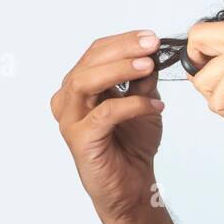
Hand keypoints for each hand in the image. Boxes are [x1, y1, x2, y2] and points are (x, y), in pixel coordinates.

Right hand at [50, 30, 163, 223]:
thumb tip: (151, 52)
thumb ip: (142, 80)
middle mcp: (68, 101)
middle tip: (151, 45)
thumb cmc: (132, 146)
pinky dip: (132, 105)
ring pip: (86, 82)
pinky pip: (104, 114)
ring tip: (148, 66)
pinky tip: (155, 106)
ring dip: (120, 69)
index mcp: (79, 88)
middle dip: (122, 49)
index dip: (123, 41)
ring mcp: (70, 120)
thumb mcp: (143, 103)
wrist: (132, 186)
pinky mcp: (80, 140)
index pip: (95, 53)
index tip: (151, 37)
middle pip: (89, 62)